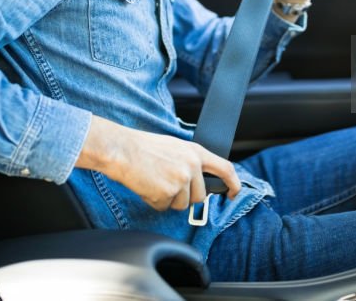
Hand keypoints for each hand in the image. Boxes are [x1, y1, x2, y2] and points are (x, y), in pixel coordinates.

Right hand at [76, 116, 241, 210]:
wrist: (122, 150)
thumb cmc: (144, 147)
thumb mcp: (175, 147)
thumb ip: (190, 162)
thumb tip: (198, 181)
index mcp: (196, 152)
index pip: (225, 169)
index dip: (233, 184)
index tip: (233, 194)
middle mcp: (192, 166)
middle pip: (200, 197)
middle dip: (186, 197)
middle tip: (167, 184)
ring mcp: (180, 180)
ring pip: (182, 205)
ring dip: (169, 200)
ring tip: (154, 181)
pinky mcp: (167, 193)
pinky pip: (164, 207)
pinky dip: (154, 202)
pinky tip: (146, 186)